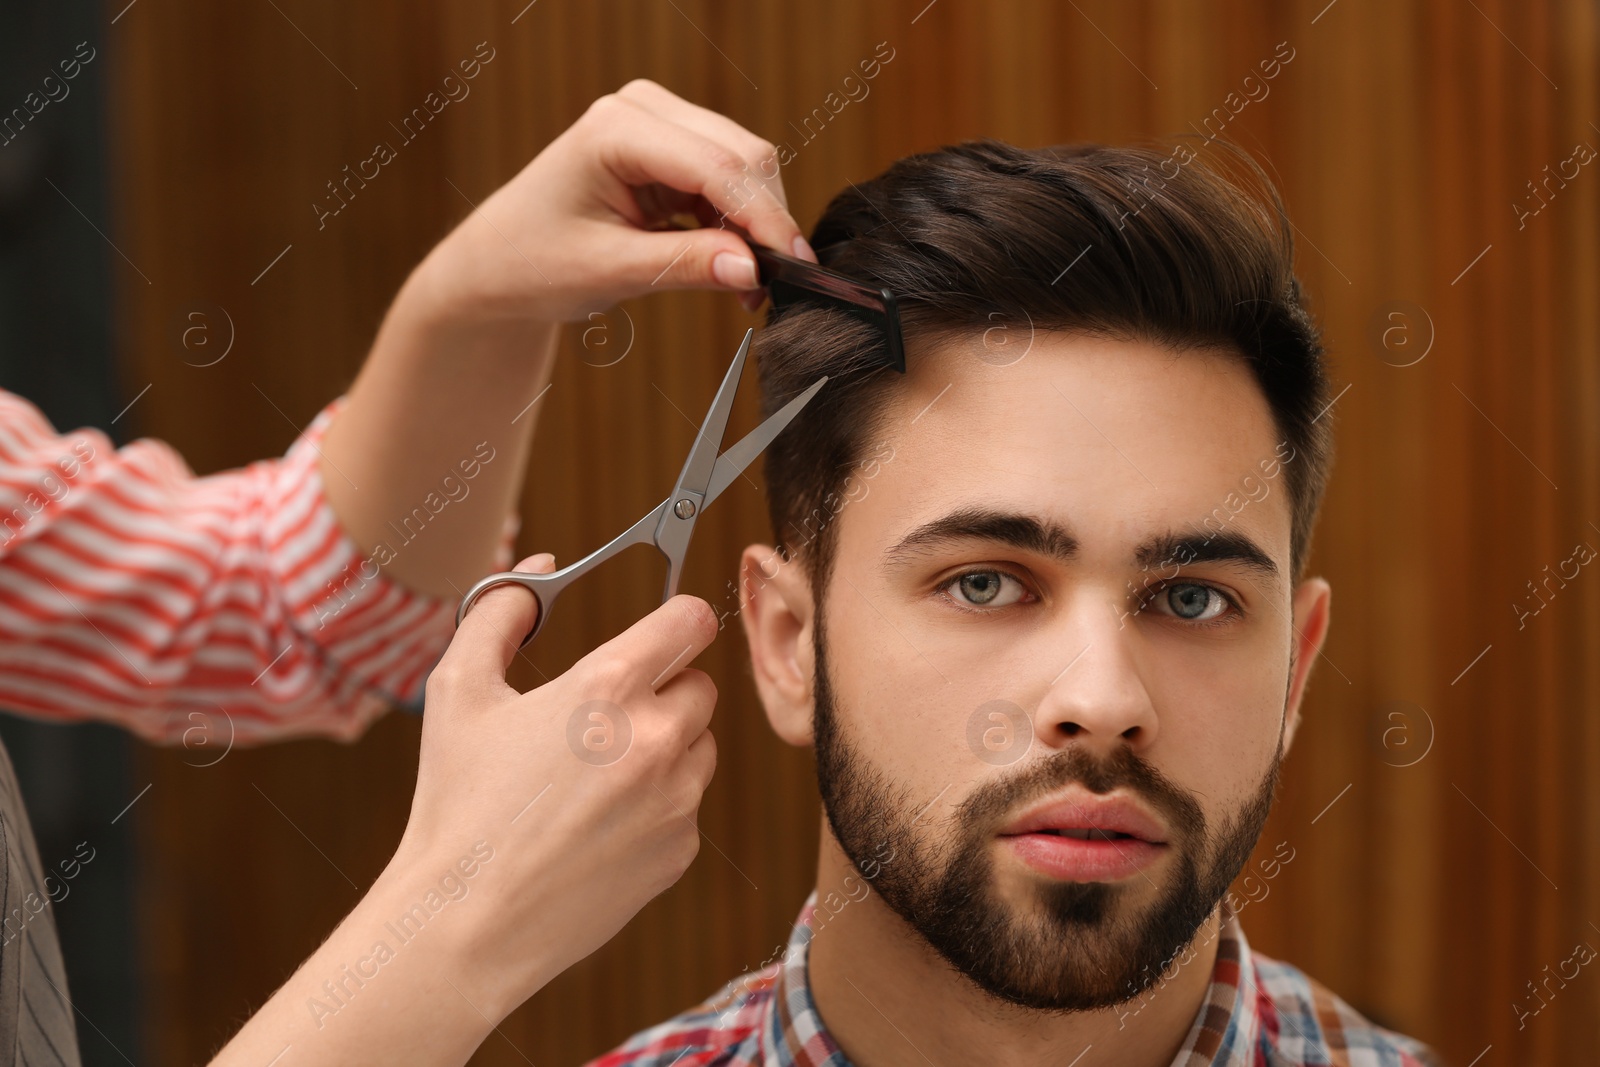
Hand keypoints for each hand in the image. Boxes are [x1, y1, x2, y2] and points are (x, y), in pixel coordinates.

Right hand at [396, 552, 720, 1011]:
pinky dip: (657, 806)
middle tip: (603, 718)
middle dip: (661, 690)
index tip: (656, 635)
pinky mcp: (681, 850)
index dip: (674, 621)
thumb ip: (500, 611)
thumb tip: (541, 565)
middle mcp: (658, 738)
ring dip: (665, 748)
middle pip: (699, 684)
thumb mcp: (458, 690)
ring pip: (700, 746)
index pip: (691, 621)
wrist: (467, 923)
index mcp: (609, 687)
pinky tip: (598, 825)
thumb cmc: (457, 803)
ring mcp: (676, 799)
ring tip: (594, 777)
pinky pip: (687, 806)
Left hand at [407, 78, 816, 325]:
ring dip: (756, 226)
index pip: (716, 167)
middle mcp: (642, 110)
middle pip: (742, 157)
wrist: (500, 265)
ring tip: (745, 287)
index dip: (763, 217)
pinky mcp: (671, 149)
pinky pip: (729, 181)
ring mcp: (658, 124)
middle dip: (765, 222)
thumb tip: (753, 270)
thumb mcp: (610, 272)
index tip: (794, 266)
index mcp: (615, 128)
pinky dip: (739, 224)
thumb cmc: (535, 262)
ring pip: (745, 167)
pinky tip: (731, 266)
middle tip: (767, 289)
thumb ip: (684, 266)